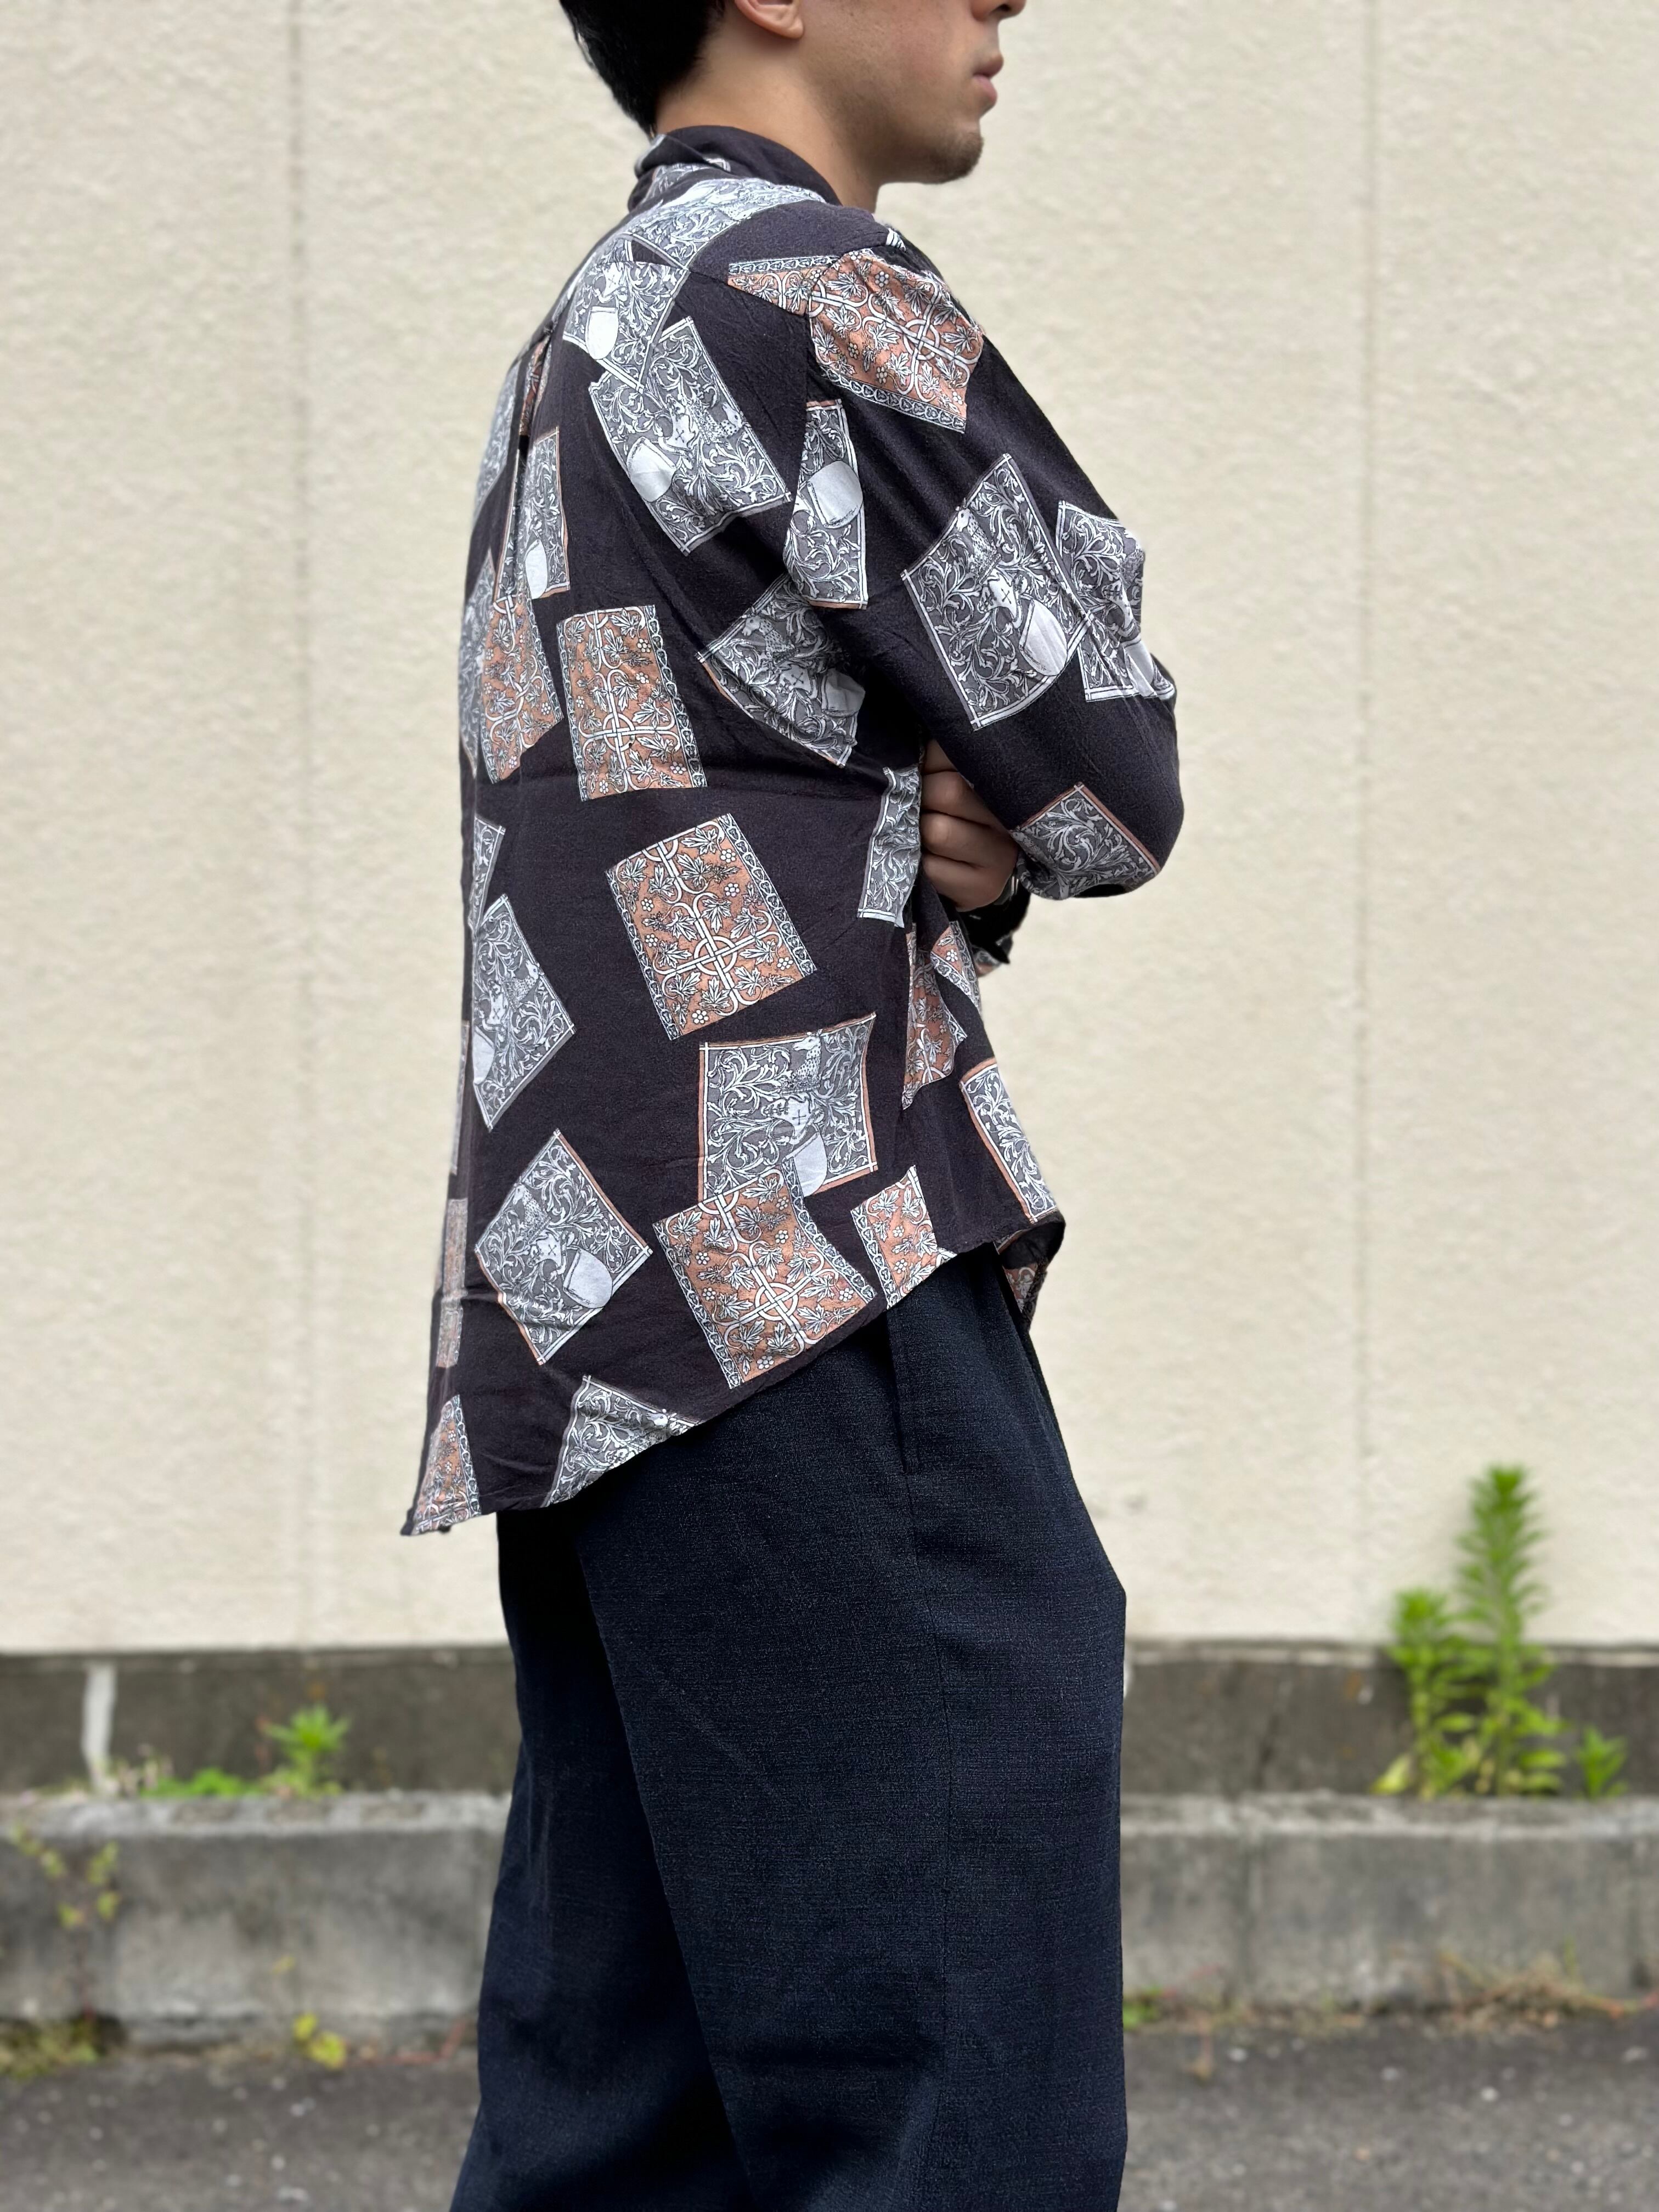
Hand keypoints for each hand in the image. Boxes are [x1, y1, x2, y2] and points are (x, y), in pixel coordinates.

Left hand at [919, 741, 1017, 909]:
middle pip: (948, 791)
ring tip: (924, 830)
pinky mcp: (983, 889)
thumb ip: (939, 756)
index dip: (930, 763)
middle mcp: (1011, 818)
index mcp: (1005, 779)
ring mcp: (1002, 857)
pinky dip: (919, 863)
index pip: (957, 754)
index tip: (928, 772)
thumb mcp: (952, 777)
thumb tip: (907, 746)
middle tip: (922, 804)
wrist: (971, 874)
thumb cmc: (954, 814)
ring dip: (918, 831)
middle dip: (922, 795)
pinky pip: (932, 868)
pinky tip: (928, 859)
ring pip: (938, 831)